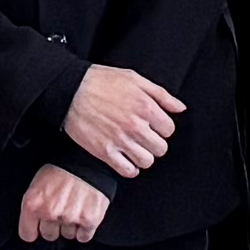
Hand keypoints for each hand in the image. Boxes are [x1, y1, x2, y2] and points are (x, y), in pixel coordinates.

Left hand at [16, 165, 107, 245]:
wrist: (88, 158)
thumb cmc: (62, 167)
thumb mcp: (37, 182)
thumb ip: (34, 204)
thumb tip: (34, 222)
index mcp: (33, 204)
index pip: (27, 234)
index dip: (33, 230)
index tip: (37, 227)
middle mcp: (50, 213)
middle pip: (48, 235)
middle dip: (54, 225)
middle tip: (60, 209)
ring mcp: (69, 218)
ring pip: (67, 235)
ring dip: (70, 225)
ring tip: (74, 207)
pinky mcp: (89, 220)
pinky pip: (83, 237)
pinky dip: (84, 229)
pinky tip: (84, 214)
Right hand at [60, 66, 179, 177]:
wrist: (69, 90)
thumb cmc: (100, 81)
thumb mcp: (134, 78)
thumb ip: (161, 94)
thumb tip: (180, 108)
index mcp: (145, 107)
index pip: (169, 129)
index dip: (161, 127)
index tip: (152, 126)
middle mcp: (135, 126)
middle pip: (160, 148)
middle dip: (154, 143)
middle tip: (144, 137)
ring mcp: (120, 140)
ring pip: (146, 162)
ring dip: (143, 156)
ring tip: (135, 148)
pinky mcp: (105, 152)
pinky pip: (128, 171)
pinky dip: (130, 169)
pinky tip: (125, 159)